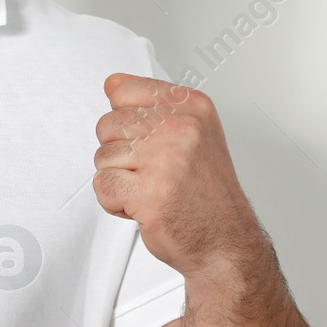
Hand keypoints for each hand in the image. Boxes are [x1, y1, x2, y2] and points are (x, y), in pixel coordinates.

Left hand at [92, 73, 261, 275]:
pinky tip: (142, 206)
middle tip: (152, 173)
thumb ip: (151, 106)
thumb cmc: (206, 193)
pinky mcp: (149, 193)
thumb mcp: (193, 133)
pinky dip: (114, 202)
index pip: (123, 90)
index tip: (150, 142)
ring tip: (151, 190)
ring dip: (119, 180)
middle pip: (107, 125)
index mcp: (192, 107)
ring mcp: (165, 160)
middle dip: (120, 154)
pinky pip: (102, 186)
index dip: (126, 123)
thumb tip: (112, 83)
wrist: (225, 242)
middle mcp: (181, 128)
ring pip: (102, 157)